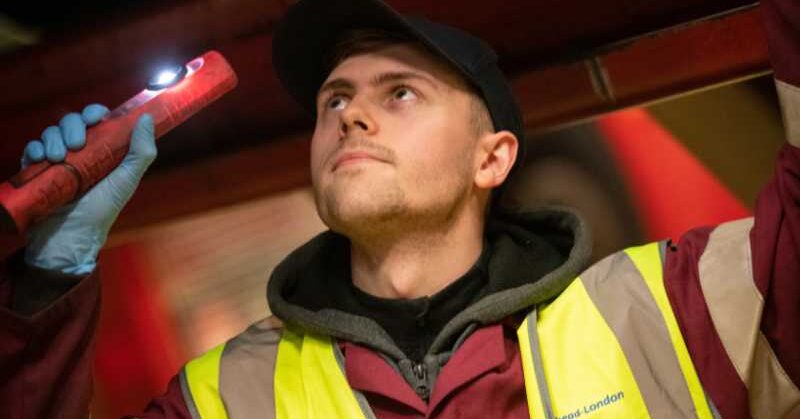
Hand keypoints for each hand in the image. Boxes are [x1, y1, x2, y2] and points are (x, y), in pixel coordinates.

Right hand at [22, 104, 156, 274]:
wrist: (71, 237)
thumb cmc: (102, 210)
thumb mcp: (127, 181)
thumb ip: (142, 152)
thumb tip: (148, 118)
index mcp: (103, 150)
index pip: (97, 120)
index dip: (96, 113)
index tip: (98, 117)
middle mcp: (80, 152)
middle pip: (72, 121)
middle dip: (73, 126)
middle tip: (77, 145)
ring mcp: (57, 160)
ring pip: (51, 132)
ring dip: (53, 138)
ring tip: (58, 158)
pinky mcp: (37, 170)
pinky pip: (31, 149)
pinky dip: (34, 149)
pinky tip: (41, 159)